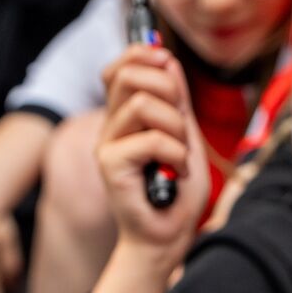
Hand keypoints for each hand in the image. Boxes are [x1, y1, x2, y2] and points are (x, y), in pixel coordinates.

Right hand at [96, 45, 208, 265]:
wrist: (167, 238)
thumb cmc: (176, 193)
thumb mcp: (184, 136)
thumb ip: (176, 101)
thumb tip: (166, 59)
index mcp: (125, 117)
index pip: (121, 67)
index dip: (144, 54)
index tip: (169, 64)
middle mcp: (111, 128)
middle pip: (129, 74)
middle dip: (168, 88)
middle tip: (181, 122)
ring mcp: (107, 146)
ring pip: (141, 103)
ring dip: (175, 127)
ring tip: (181, 155)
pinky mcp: (110, 167)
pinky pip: (150, 139)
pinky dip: (176, 154)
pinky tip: (178, 173)